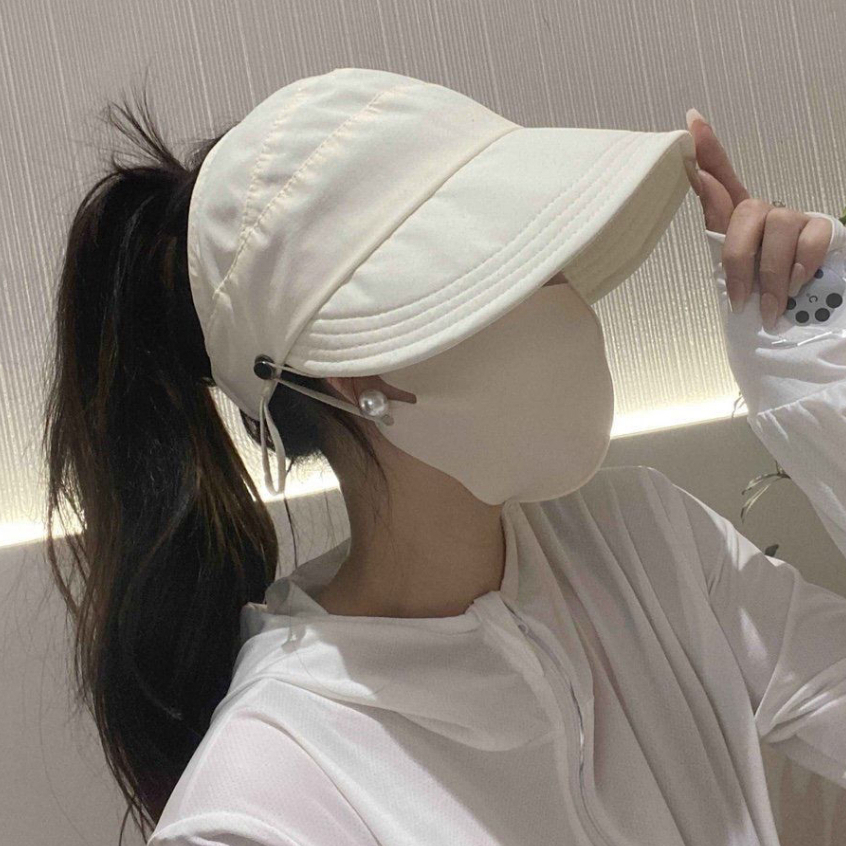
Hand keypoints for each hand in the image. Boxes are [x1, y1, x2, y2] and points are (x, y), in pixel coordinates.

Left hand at [684, 108, 831, 329]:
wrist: (799, 333)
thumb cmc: (758, 305)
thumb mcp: (730, 275)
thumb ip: (717, 231)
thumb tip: (699, 175)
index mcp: (740, 226)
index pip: (723, 181)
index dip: (710, 150)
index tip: (691, 120)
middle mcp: (769, 215)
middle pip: (747, 211)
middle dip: (739, 258)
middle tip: (741, 299)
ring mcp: (798, 220)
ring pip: (778, 226)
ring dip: (770, 274)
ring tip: (770, 306)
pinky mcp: (825, 231)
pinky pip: (808, 240)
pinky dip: (798, 269)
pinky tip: (795, 288)